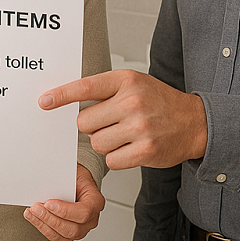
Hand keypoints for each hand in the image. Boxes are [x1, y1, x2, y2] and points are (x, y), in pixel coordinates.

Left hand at [23, 164, 104, 240]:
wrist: (76, 183)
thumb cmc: (76, 178)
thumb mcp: (73, 173)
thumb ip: (63, 180)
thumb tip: (46, 183)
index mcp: (96, 202)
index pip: (83, 212)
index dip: (65, 211)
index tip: (48, 203)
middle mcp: (91, 219)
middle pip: (72, 228)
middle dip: (50, 218)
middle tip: (36, 208)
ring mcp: (81, 229)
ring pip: (62, 235)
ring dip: (44, 224)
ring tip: (32, 213)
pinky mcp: (69, 234)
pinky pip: (55, 236)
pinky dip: (42, 227)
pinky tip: (34, 218)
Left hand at [39, 70, 206, 169]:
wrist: (195, 122)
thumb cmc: (159, 101)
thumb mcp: (134, 83)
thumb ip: (105, 90)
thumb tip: (69, 100)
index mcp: (126, 81)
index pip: (85, 87)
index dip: (61, 95)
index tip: (44, 101)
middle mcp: (132, 102)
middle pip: (84, 122)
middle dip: (92, 126)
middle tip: (110, 123)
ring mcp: (139, 127)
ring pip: (96, 142)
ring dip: (104, 142)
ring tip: (124, 135)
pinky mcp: (145, 151)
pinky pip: (111, 159)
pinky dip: (117, 157)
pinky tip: (130, 148)